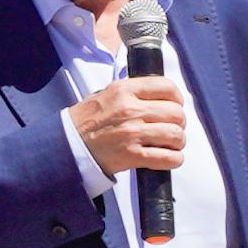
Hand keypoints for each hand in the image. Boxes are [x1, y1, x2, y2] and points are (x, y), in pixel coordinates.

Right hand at [69, 76, 188, 177]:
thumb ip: (132, 91)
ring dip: (178, 142)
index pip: (166, 87)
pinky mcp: (132, 156)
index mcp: (124, 90)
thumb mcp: (107, 94)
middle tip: (173, 128)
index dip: (177, 98)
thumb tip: (160, 95)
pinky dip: (174, 160)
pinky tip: (169, 158)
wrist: (68, 145)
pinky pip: (167, 158)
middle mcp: (130, 109)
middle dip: (179, 123)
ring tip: (170, 144)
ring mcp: (132, 133)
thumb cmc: (87, 120)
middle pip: (175, 113)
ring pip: (175, 135)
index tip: (175, 105)